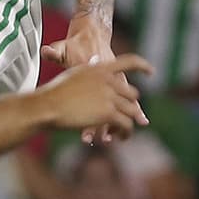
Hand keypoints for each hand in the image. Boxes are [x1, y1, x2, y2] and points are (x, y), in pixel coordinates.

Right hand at [35, 53, 151, 138]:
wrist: (46, 106)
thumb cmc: (53, 93)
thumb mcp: (72, 76)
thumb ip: (88, 77)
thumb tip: (93, 77)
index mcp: (98, 68)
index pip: (129, 61)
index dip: (142, 65)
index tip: (151, 71)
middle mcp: (107, 79)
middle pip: (132, 94)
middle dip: (130, 107)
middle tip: (127, 118)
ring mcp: (110, 96)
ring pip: (132, 111)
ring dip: (130, 123)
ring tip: (123, 134)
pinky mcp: (109, 113)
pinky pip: (126, 124)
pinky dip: (125, 133)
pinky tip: (118, 137)